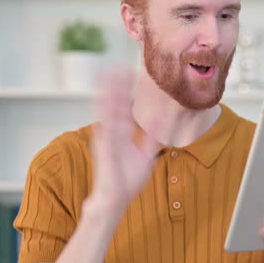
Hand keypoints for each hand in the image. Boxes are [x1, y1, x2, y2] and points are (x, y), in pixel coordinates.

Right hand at [91, 66, 158, 212]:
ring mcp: (107, 136)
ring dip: (108, 89)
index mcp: (122, 133)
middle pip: (115, 102)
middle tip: (118, 64)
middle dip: (117, 84)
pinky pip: (105, 121)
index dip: (127, 91)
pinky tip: (104, 93)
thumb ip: (150, 140)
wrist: (116, 198)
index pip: (124, 107)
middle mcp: (113, 131)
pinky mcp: (104, 143)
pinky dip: (104, 107)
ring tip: (109, 71)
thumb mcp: (145, 156)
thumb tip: (159, 124)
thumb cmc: (128, 180)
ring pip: (107, 107)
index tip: (131, 74)